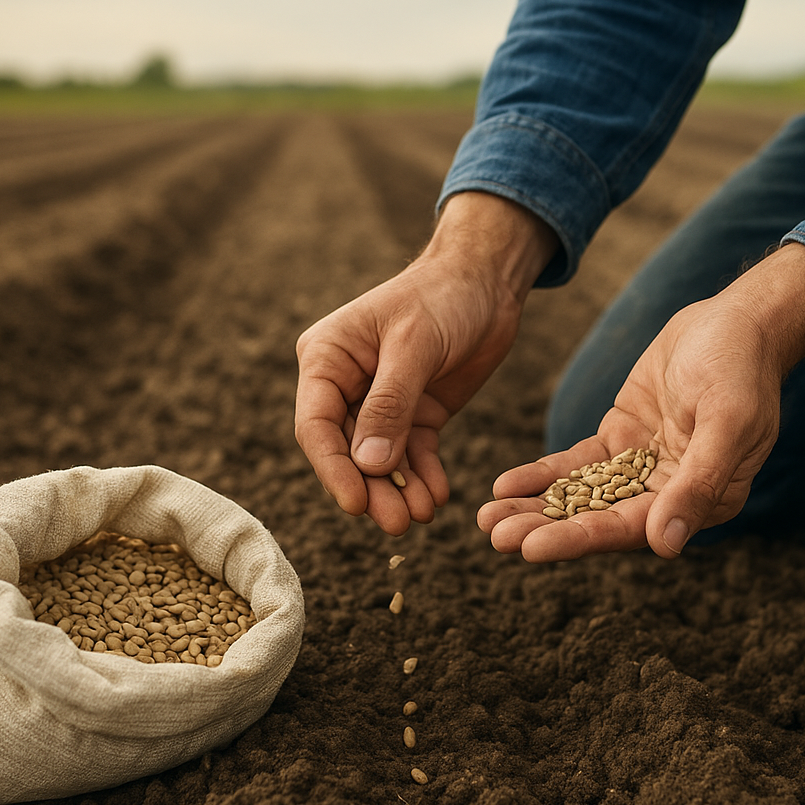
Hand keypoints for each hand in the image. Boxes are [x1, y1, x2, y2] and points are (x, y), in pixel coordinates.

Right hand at [295, 192, 556, 534]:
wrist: (488, 280)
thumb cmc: (443, 296)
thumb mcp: (415, 346)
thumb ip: (390, 405)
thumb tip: (369, 465)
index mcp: (327, 358)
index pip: (316, 425)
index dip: (333, 469)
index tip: (355, 504)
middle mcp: (346, 385)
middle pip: (347, 451)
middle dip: (371, 489)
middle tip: (396, 524)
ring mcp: (381, 403)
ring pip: (381, 460)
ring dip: (399, 491)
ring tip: (422, 517)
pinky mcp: (416, 413)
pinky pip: (414, 454)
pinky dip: (424, 476)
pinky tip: (437, 497)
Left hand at [478, 243, 804, 559]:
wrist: (738, 320)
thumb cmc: (742, 369)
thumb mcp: (727, 422)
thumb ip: (699, 482)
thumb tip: (667, 545)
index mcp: (701, 502)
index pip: (630, 528)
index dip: (579, 539)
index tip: (531, 548)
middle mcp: (667, 494)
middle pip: (596, 519)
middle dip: (544, 529)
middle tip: (495, 537)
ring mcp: (640, 467)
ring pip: (580, 495)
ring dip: (534, 508)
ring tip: (485, 519)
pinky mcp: (620, 440)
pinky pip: (576, 464)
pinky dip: (542, 474)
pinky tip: (505, 484)